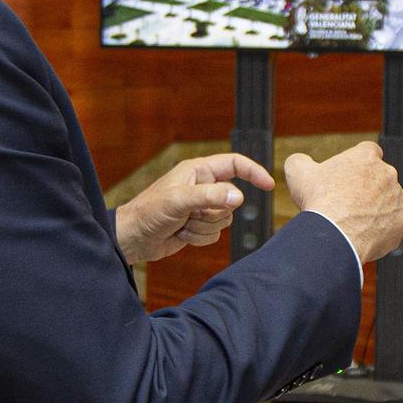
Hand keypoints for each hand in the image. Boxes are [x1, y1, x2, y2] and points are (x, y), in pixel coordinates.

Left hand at [115, 152, 273, 263]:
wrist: (133, 238)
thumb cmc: (149, 212)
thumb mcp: (179, 200)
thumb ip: (210, 196)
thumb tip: (240, 196)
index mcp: (198, 171)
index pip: (235, 164)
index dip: (254, 172)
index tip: (269, 185)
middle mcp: (202, 187)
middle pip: (232, 199)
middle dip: (214, 212)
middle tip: (191, 215)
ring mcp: (200, 207)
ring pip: (224, 219)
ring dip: (204, 227)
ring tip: (182, 225)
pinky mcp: (198, 226)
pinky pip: (215, 234)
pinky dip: (200, 238)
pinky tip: (181, 235)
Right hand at [282, 141, 402, 263]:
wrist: (335, 235)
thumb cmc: (318, 201)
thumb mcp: (298, 172)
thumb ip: (299, 161)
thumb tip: (299, 161)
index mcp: (367, 156)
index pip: (368, 152)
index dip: (357, 165)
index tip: (347, 177)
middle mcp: (388, 173)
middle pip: (379, 178)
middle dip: (367, 189)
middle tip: (346, 204)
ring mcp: (398, 198)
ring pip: (388, 202)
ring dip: (375, 209)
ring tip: (353, 223)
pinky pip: (393, 224)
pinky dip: (382, 229)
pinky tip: (363, 235)